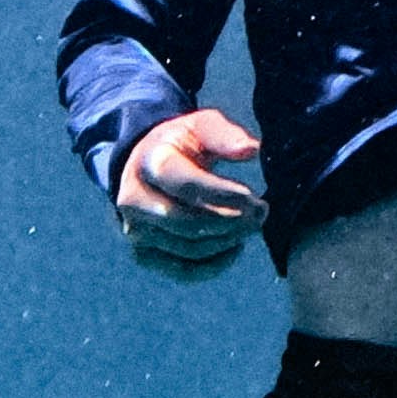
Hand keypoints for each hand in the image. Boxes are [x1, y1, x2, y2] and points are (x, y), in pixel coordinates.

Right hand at [116, 107, 267, 275]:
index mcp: (150, 163)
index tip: (254, 197)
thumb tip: (251, 150)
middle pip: (188, 222)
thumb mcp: (201, 126)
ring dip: (228, 240)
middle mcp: (134, 200)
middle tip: (262, 212)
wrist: (147, 167)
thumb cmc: (183, 145)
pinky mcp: (143, 254)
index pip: (187, 185)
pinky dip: (215, 264)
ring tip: (253, 225)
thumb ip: (225, 135)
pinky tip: (236, 246)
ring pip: (188, 248)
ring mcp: (135, 230)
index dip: (224, 195)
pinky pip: (183, 270)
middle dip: (231, 220)